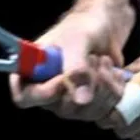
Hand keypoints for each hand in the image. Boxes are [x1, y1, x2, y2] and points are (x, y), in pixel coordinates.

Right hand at [9, 0, 136, 120]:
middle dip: (86, 82)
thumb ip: (76, 67)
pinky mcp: (91, 106)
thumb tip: (81, 101)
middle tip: (92, 58)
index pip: (24, 97)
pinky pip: (105, 111)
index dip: (44, 94)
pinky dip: (115, 91)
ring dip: (104, 84)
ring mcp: (70, 101)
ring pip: (88, 112)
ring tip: (103, 60)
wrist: (105, 28)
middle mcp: (48, 91)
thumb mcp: (78, 41)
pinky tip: (113, 72)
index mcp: (32, 72)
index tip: (62, 78)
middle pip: (63, 108)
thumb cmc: (82, 28)